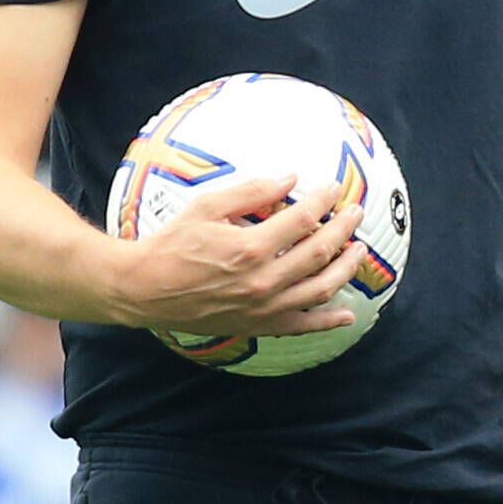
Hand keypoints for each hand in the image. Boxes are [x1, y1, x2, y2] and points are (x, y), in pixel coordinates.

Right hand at [113, 173, 365, 335]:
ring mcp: (262, 308)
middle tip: (356, 213)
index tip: (335, 189)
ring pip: (320, 289)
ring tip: (359, 251)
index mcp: (250, 248)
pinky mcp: (257, 326)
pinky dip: (327, 321)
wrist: (143, 290)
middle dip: (344, 229)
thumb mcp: (206, 206)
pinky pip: (301, 326)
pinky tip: (348, 314)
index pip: (304, 220)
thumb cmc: (172, 244)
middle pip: (320, 252)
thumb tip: (290, 177)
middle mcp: (262, 281)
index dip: (324, 201)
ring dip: (346, 269)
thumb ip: (251, 191)